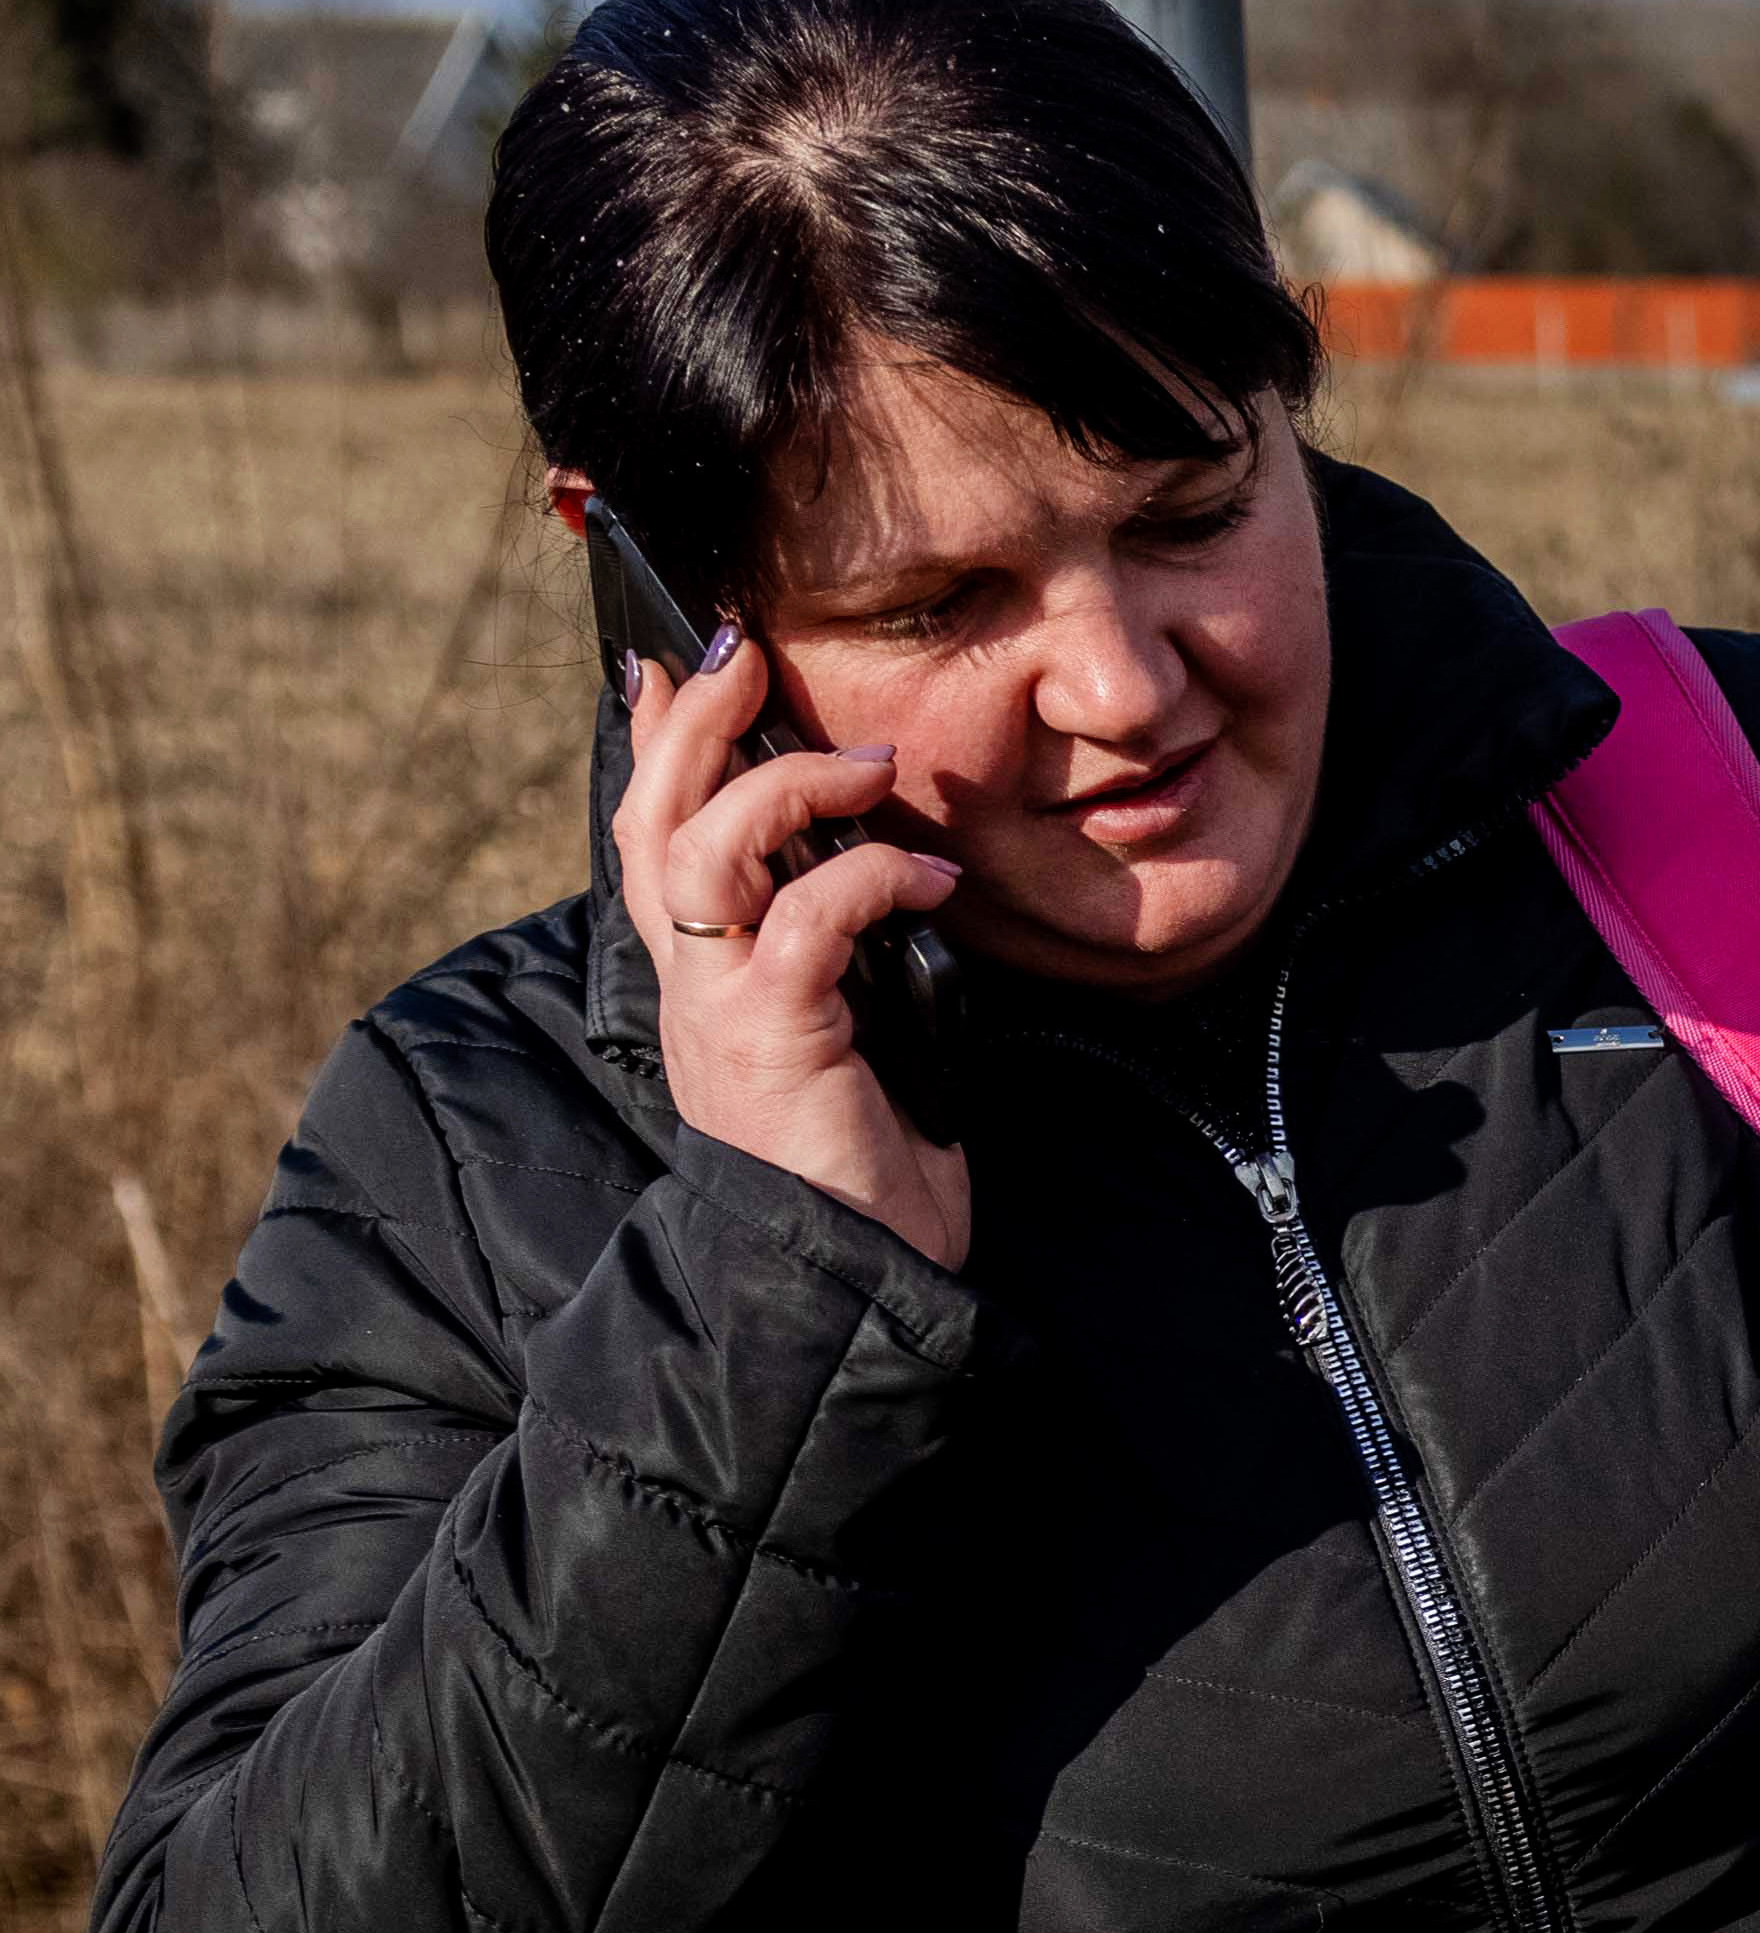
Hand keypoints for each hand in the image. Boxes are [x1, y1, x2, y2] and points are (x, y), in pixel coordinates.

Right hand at [616, 638, 974, 1265]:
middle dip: (692, 725)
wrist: (848, 1276)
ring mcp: (721, 1007)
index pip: (652, 833)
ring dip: (779, 785)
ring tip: (865, 761)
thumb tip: (882, 872)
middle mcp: (691, 982)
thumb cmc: (859, 1162)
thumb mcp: (847, 1032)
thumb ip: (837, 956)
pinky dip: (871, 878)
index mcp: (701, 975)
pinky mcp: (773, 1037)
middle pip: (655, 819)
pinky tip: (935, 878)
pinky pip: (808, 921)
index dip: (654, 742)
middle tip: (743, 655)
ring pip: (701, 851)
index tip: (676, 662)